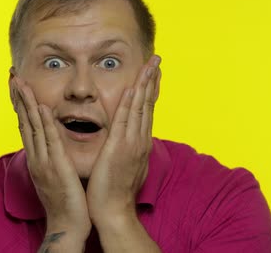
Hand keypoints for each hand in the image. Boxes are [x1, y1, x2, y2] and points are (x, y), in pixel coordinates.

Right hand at [11, 77, 91, 242]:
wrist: (67, 224)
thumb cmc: (65, 201)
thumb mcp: (55, 174)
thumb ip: (53, 156)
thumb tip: (51, 142)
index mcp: (37, 157)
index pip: (26, 124)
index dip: (21, 104)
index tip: (17, 85)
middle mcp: (36, 156)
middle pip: (24, 121)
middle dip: (18, 97)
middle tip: (12, 75)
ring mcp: (44, 161)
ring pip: (33, 127)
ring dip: (27, 104)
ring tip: (21, 83)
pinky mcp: (56, 167)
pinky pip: (50, 142)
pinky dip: (45, 124)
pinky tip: (43, 108)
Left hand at [86, 55, 161, 227]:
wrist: (113, 211)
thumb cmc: (115, 190)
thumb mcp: (125, 165)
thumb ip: (127, 150)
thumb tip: (130, 142)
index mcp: (139, 143)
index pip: (146, 110)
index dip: (150, 90)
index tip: (153, 73)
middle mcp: (140, 140)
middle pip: (148, 104)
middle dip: (152, 80)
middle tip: (156, 59)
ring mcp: (132, 143)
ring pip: (140, 108)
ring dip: (144, 85)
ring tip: (150, 65)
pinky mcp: (120, 149)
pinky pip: (125, 121)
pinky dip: (130, 104)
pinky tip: (132, 89)